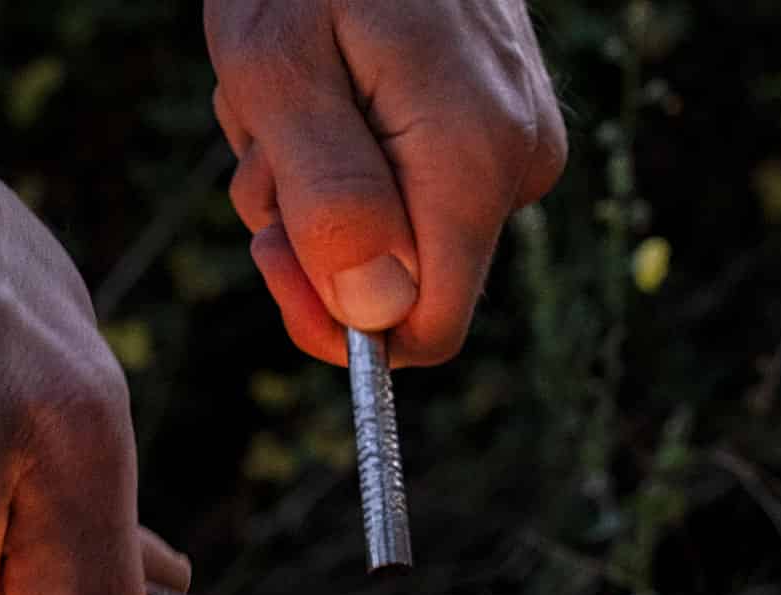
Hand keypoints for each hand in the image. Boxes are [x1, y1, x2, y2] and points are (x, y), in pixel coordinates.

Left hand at [205, 0, 566, 364]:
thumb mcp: (280, 77)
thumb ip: (328, 199)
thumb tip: (374, 316)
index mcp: (474, 163)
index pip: (424, 331)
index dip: (337, 324)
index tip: (271, 256)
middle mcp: (515, 165)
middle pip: (394, 284)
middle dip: (307, 236)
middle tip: (265, 143)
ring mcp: (510, 143)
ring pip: (384, 234)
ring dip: (306, 189)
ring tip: (286, 98)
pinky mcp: (490, 125)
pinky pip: (397, 186)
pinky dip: (335, 155)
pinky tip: (317, 87)